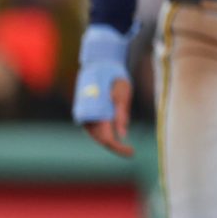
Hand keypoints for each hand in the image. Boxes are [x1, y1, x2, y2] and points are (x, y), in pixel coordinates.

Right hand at [74, 24, 134, 157]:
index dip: (118, 148)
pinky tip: (116, 135)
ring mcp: (85, 114)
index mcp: (97, 112)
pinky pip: (95, 128)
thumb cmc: (114, 77)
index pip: (106, 139)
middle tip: (130, 152)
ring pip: (96, 135)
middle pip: (100, 140)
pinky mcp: (87, 112)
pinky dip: (105, 134)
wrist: (101, 64)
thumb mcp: (123, 92)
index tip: (131, 153)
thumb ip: (122, 112)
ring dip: (109, 141)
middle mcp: (87, 116)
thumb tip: (122, 134)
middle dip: (114, 147)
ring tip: (125, 147)